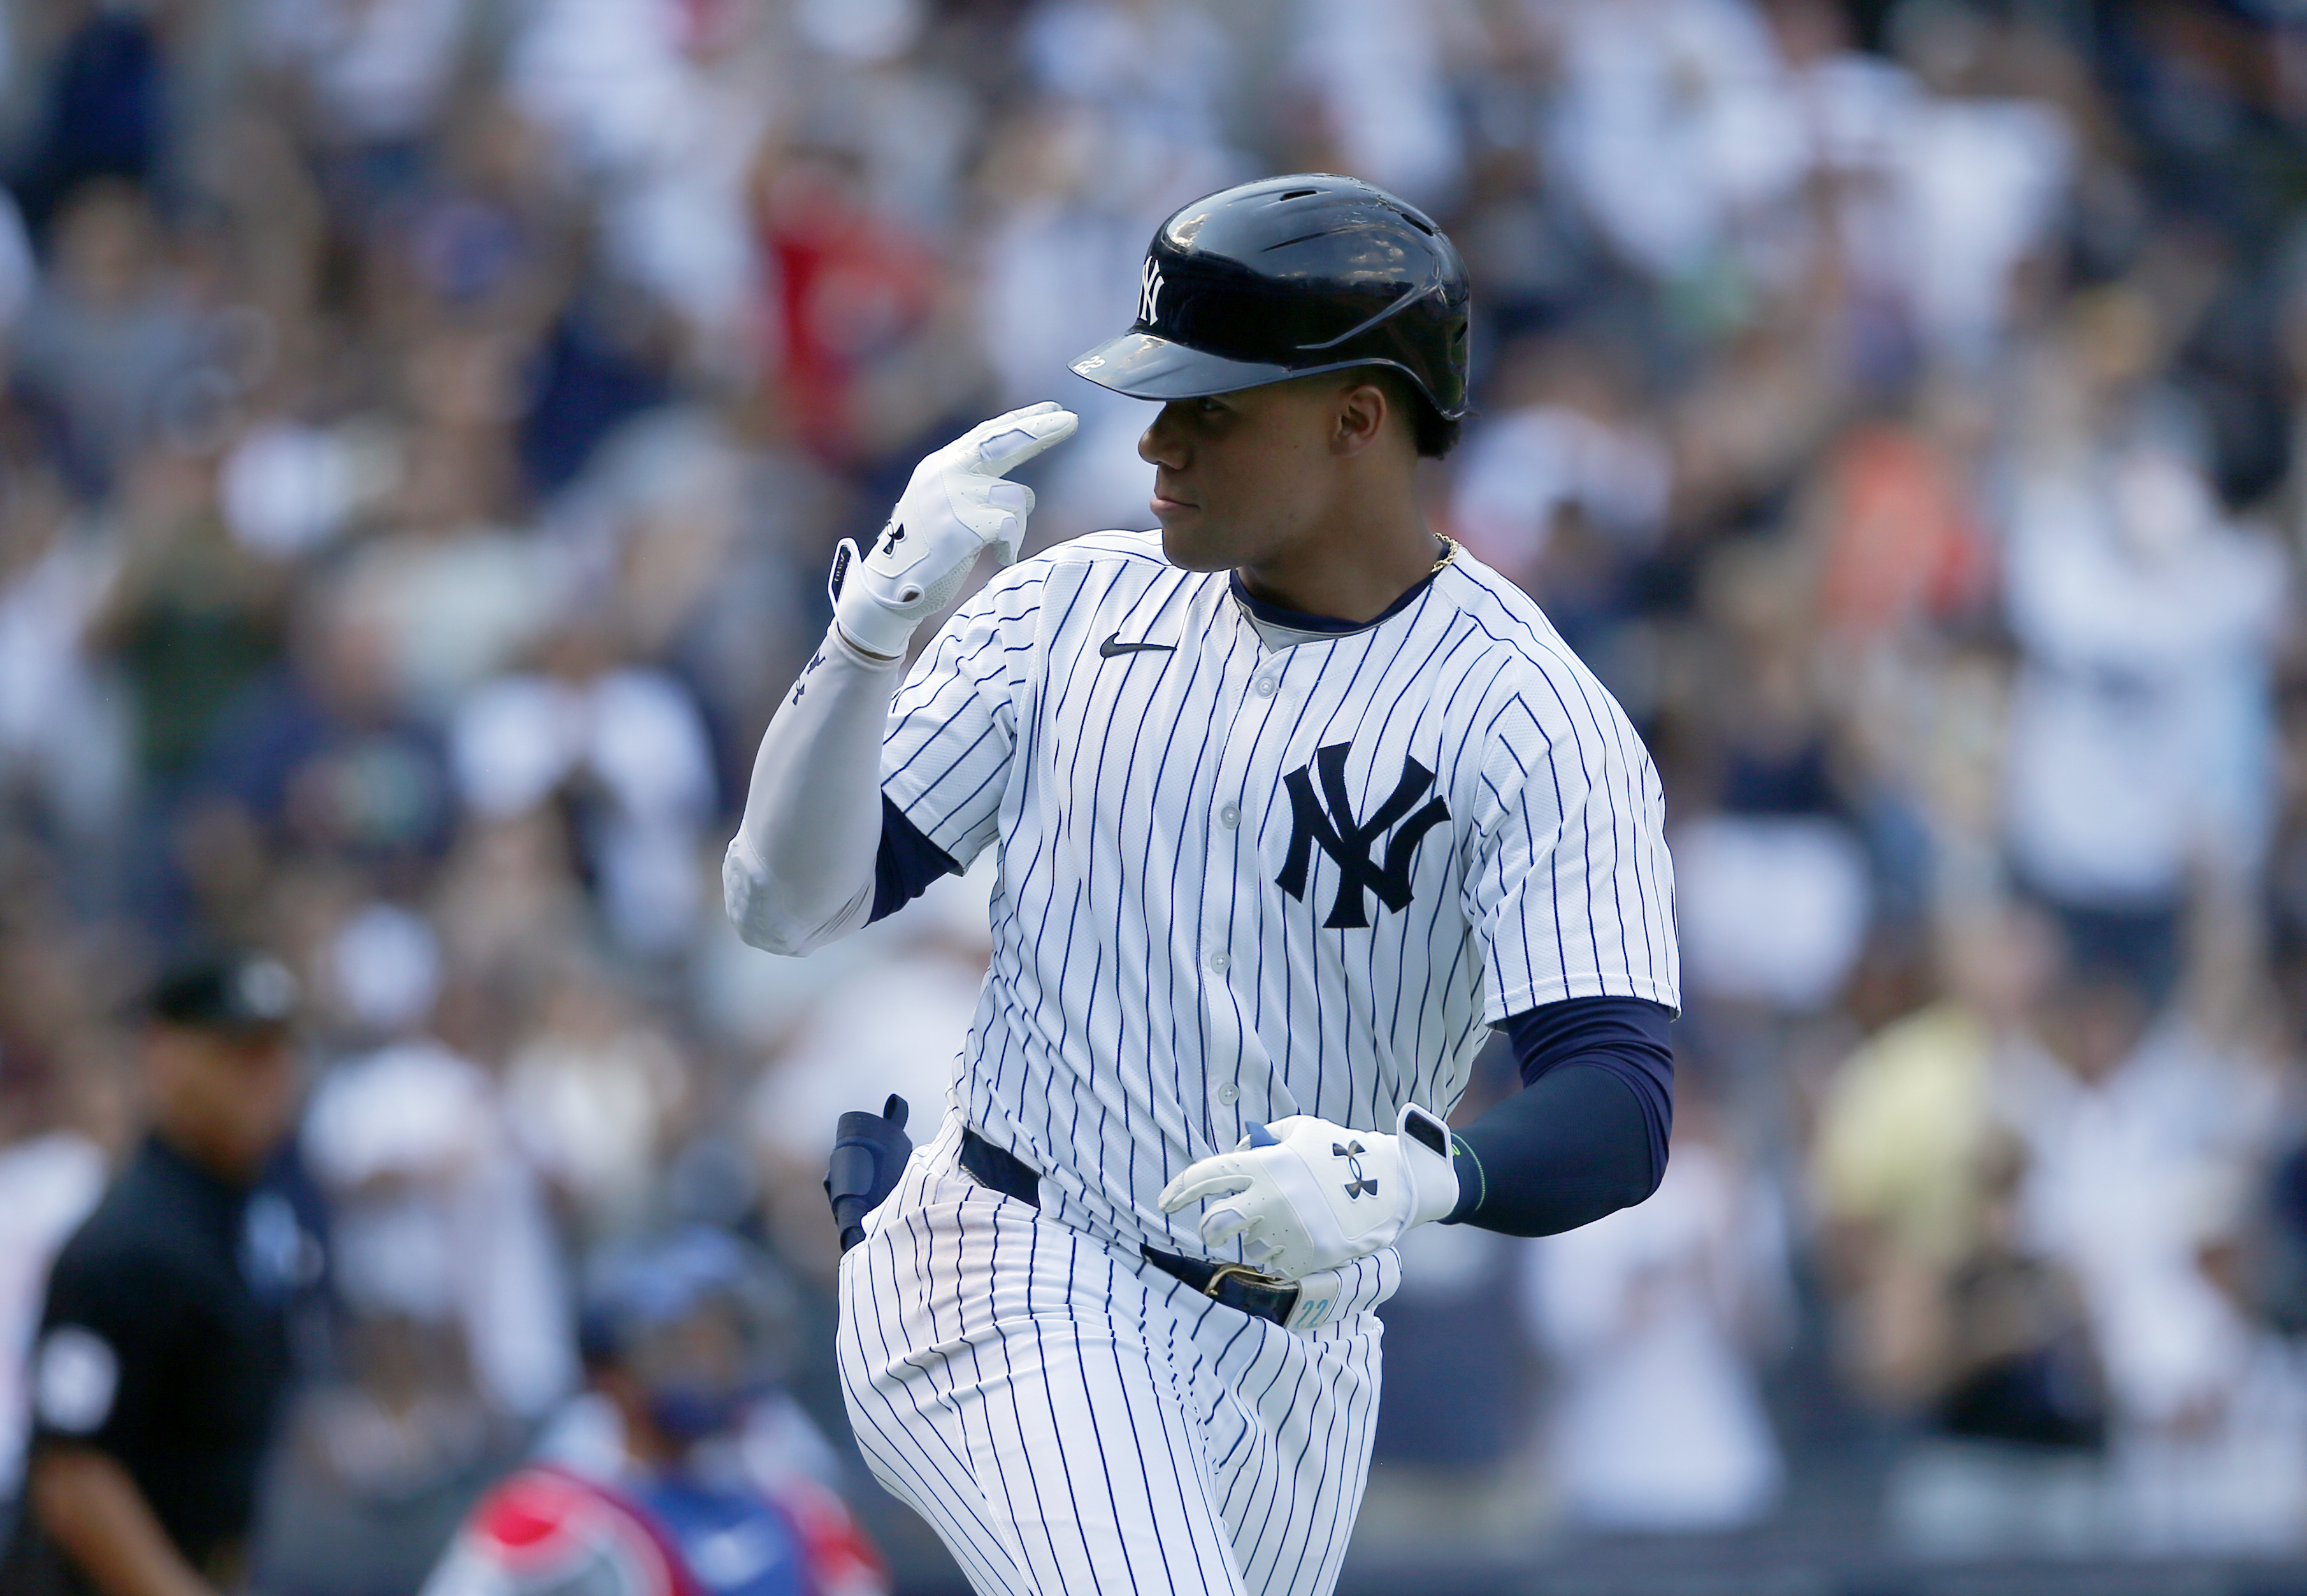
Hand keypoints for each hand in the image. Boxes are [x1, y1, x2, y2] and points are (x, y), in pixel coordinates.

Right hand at [831, 401, 1078, 657]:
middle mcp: (944, 473)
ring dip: (1019, 525)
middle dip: (1040, 431)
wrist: (888, 589)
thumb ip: (971, 488)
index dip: (1022, 421)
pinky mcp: (958, 526)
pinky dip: (1012, 545)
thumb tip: (1016, 489)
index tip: (1053, 409)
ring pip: (1017, 498)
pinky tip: (1001, 557)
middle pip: (1003, 443)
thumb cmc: (924, 554)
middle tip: (1072, 420)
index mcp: (941, 465)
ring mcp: (950, 498)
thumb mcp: (944, 508)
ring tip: (998, 545)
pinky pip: (1009, 527)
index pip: (988, 434)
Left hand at [1157, 1103, 1457, 1280]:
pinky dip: (1283, 1252)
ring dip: (1260, 1237)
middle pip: (1214, 1225)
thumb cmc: (1340, 1150)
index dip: (1179, 1191)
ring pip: (1250, 1246)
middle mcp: (1271, 1201)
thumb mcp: (1299, 1129)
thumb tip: (1234, 1155)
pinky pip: (1276, 1262)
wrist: (1392, 1184)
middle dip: (1209, 1228)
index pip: (1206, 1178)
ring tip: (1290, 1221)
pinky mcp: (1307, 1258)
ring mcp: (1289, 1232)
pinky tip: (1304, 1235)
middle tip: (1214, 1228)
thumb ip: (1262, 1139)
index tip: (1163, 1203)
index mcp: (1265, 1165)